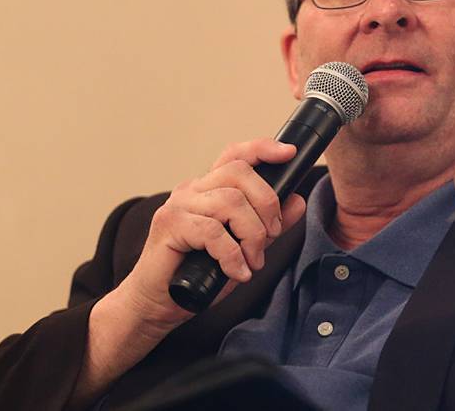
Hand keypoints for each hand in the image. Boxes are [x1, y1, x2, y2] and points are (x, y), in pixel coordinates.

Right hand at [72, 139, 306, 405]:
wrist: (157, 305)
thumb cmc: (197, 275)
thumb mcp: (244, 248)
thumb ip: (270, 225)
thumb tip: (297, 200)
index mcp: (209, 188)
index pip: (236, 155)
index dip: (263, 149)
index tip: (289, 153)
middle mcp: (193, 190)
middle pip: (240, 173)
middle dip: (267, 203)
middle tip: (270, 236)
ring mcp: (179, 205)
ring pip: (230, 202)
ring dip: (252, 235)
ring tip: (252, 261)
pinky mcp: (170, 226)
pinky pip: (213, 231)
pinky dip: (232, 255)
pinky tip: (237, 273)